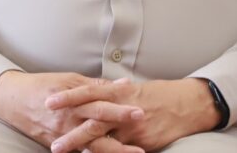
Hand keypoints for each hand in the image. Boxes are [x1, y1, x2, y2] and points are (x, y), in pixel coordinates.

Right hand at [0, 71, 145, 151]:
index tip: (140, 110)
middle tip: (141, 137)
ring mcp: (63, 135)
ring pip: (91, 146)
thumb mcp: (70, 79)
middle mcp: (69, 120)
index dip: (120, 108)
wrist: (12, 100)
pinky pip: (79, 152)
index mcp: (74, 101)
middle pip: (98, 128)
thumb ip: (96, 85)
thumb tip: (123, 84)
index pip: (100, 105)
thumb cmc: (43, 85)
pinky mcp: (57, 145)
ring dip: (113, 150)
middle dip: (120, 133)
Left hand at [46, 78, 217, 152]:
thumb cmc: (159, 94)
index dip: (69, 97)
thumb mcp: (133, 89)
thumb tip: (93, 93)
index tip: (49, 101)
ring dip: (81, 145)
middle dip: (70, 128)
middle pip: (92, 119)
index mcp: (120, 91)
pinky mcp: (142, 142)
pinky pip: (119, 150)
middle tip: (51, 137)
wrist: (187, 104)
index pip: (89, 92)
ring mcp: (133, 127)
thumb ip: (112, 93)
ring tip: (61, 150)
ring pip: (103, 138)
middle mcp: (124, 108)